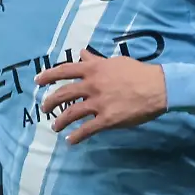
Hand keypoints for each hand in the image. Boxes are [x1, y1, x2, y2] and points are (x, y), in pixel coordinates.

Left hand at [35, 49, 167, 143]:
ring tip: (55, 127)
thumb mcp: (114, 62)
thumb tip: (82, 54)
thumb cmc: (137, 72)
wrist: (157, 87)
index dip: (48, 76)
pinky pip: (87, 129)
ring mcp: (98, 103)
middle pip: (63, 94)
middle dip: (50, 102)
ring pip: (71, 113)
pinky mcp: (107, 119)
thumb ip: (96, 60)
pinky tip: (70, 140)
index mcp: (93, 69)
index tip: (37, 81)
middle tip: (44, 108)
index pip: (64, 71)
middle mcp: (92, 85)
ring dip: (60, 121)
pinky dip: (76, 136)